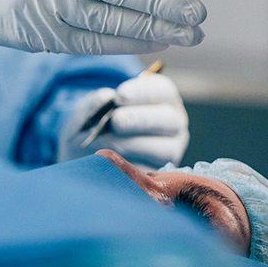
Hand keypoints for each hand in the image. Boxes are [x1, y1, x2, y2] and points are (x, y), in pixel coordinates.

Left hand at [57, 73, 188, 168]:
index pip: (162, 90)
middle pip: (169, 120)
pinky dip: (131, 168)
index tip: (119, 96)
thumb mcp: (98, 104)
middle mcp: (174, 123)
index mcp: (163, 97)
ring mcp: (171, 150)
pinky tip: (112, 162)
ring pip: (164, 150)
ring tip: (108, 143)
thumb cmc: (102, 117)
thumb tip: (105, 101)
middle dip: (140, 119)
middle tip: (116, 121)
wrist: (93, 147)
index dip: (142, 92)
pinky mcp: (161, 175)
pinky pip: (152, 174)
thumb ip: (101, 100)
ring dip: (134, 145)